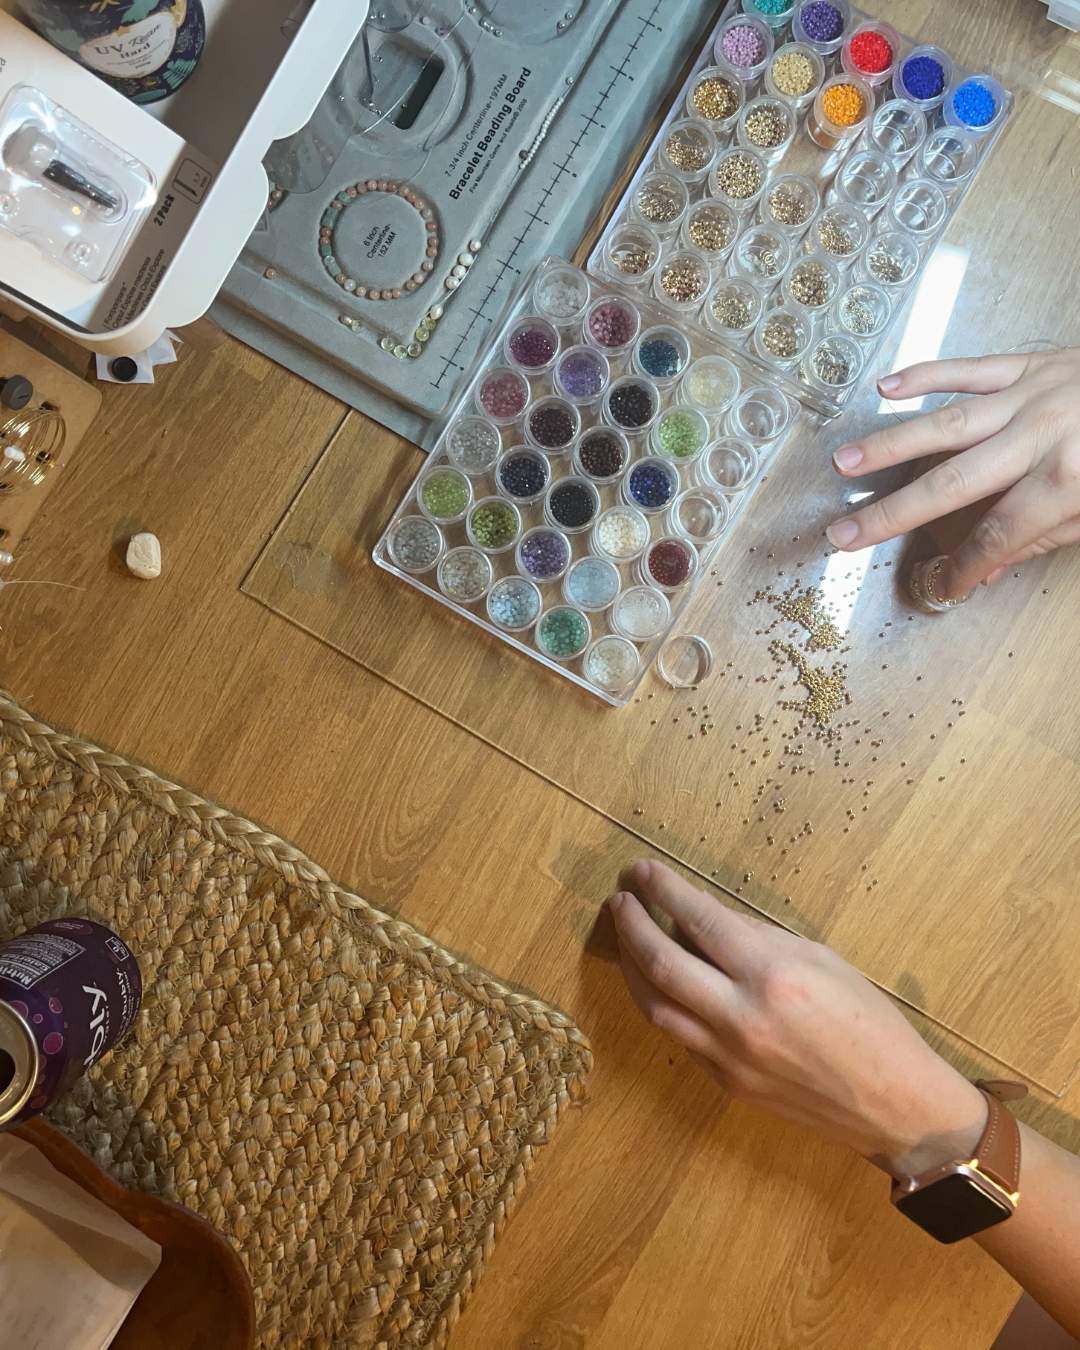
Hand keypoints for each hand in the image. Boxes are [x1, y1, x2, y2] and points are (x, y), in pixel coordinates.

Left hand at [611, 860, 986, 1176]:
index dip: (664, 890)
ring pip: (654, 1005)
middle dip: (632, 924)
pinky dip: (660, 1001)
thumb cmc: (869, 1021)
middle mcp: (742, 1016)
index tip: (643, 870)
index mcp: (772, 975)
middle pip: (660, 963)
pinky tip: (657, 980)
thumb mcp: (820, 958)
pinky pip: (679, 1035)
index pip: (698, 920)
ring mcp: (729, 1055)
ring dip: (631, 966)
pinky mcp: (726, 1081)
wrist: (893, 1103)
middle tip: (621, 899)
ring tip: (626, 935)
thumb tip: (706, 915)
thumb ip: (758, 936)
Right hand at [825, 347, 1079, 598]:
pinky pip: (972, 367)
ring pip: (948, 423)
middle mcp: (1041, 436)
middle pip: (952, 484)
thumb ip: (1046, 538)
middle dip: (893, 514)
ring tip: (846, 464)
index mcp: (1066, 481)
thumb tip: (988, 569)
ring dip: (891, 444)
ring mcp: (1033, 395)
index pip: (997, 536)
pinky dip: (927, 375)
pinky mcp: (1034, 363)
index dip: (965, 566)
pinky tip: (887, 387)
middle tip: (843, 533)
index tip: (939, 586)